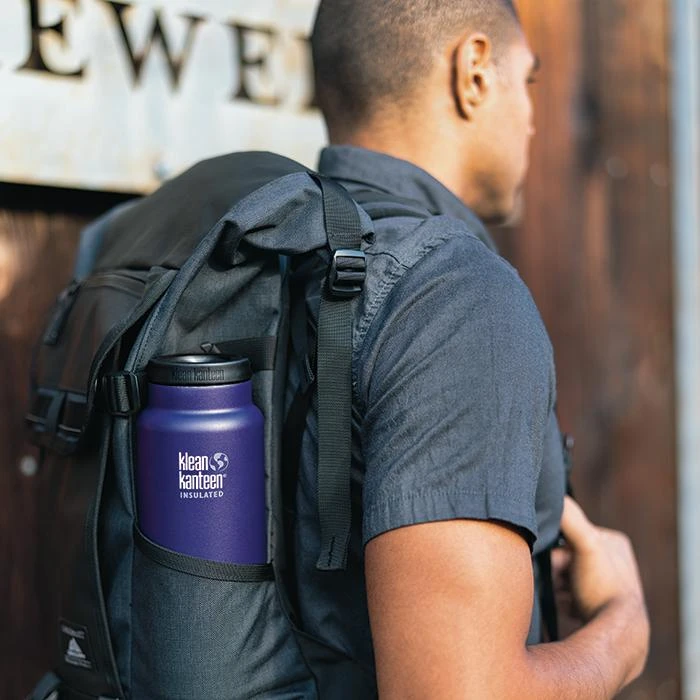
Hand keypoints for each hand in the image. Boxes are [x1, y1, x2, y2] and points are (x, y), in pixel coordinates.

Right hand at [554, 496, 649, 683]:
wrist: (617, 637)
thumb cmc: (604, 588)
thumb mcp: (587, 545)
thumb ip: (570, 518)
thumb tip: (553, 495)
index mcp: (614, 543)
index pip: (572, 535)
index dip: (558, 547)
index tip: (555, 562)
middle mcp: (615, 563)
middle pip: (568, 558)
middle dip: (557, 569)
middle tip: (557, 582)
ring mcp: (608, 587)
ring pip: (566, 578)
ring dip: (558, 587)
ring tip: (563, 597)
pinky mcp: (599, 609)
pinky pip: (570, 598)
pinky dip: (564, 601)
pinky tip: (568, 608)